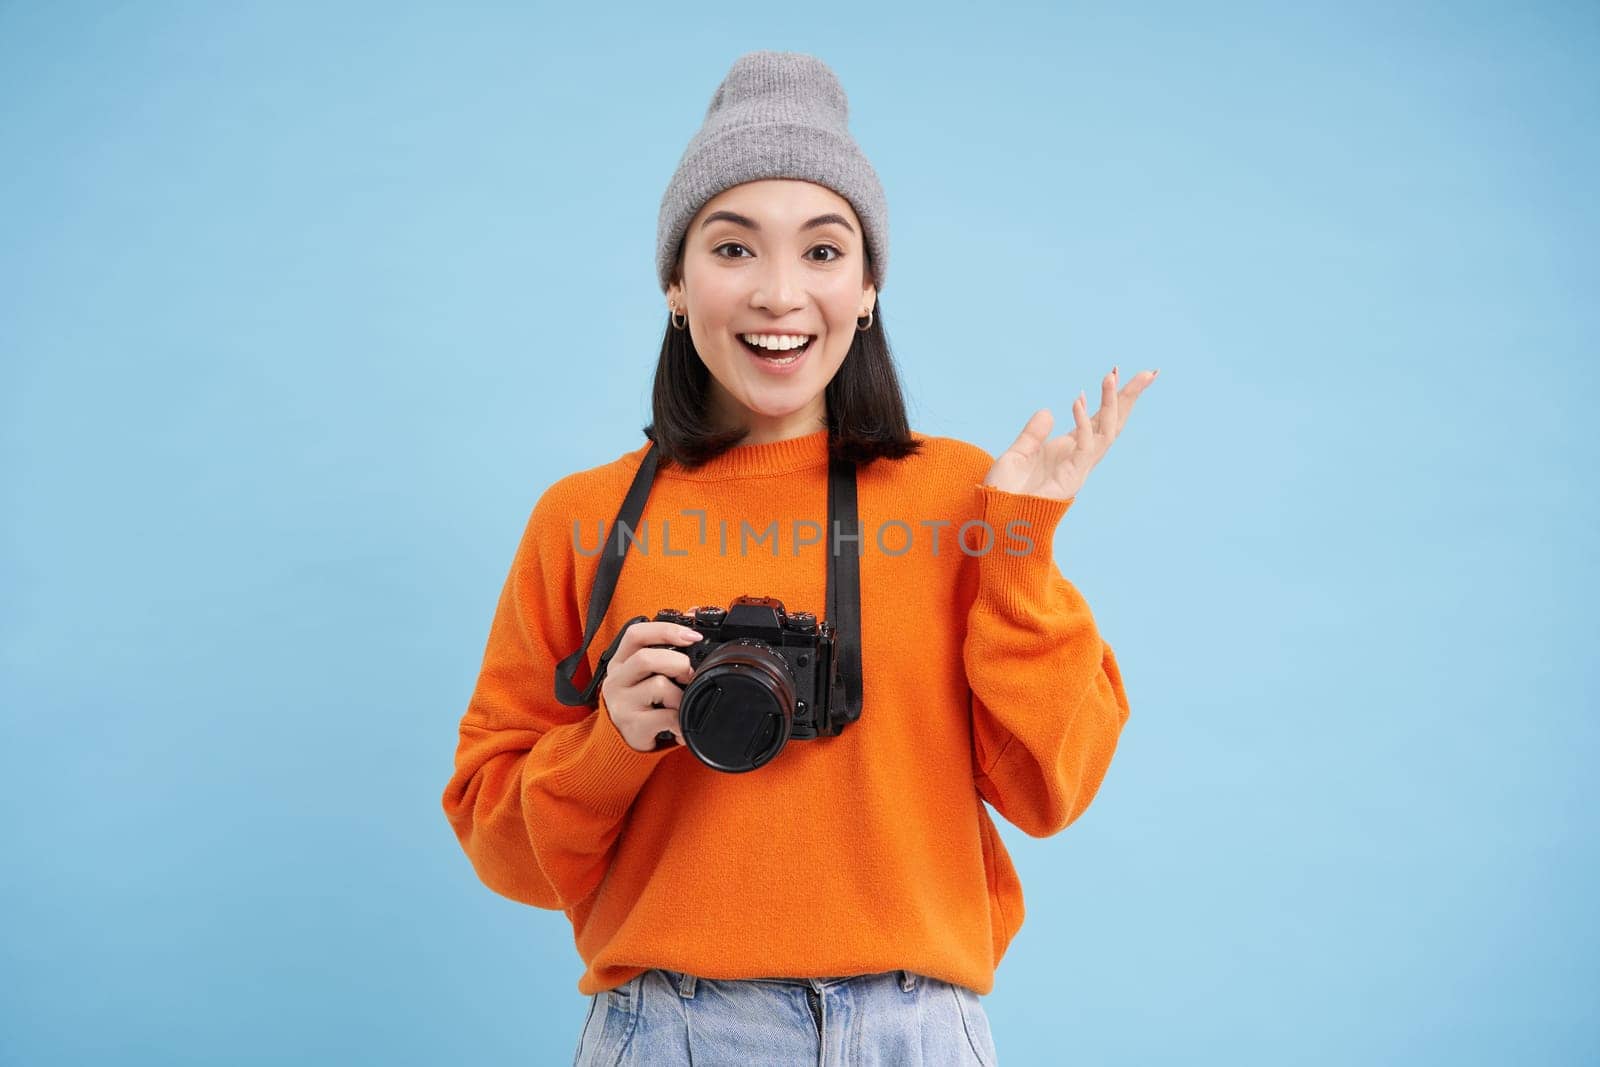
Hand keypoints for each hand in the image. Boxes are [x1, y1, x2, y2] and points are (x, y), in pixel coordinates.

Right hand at [600, 621, 703, 751]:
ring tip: (681, 705)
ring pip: (659, 686)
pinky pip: (666, 717)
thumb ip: (666, 643)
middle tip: (689, 675)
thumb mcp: (648, 671)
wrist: (623, 740)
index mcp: (621, 660)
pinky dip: (681, 722)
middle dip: (677, 663)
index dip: (665, 630)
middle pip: (647, 658)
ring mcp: (621, 703)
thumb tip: (693, 611)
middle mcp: (617, 679)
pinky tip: (680, 727)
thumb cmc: (642, 700)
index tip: (693, 636)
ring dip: (680, 696)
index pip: (636, 634)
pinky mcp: (632, 725)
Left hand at [982, 366, 1157, 500]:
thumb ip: (1033, 434)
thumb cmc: (1004, 492)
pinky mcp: (1071, 478)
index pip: (1099, 420)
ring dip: (1111, 404)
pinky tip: (1077, 400)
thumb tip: (1047, 412)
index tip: (1115, 371)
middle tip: (1150, 372)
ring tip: (1111, 376)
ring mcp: (1078, 468)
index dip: (1110, 398)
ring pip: (1106, 432)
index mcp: (1069, 450)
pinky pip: (1083, 446)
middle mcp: (1079, 458)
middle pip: (1113, 423)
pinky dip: (1083, 423)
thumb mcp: (1017, 453)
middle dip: (1130, 398)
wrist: (995, 518)